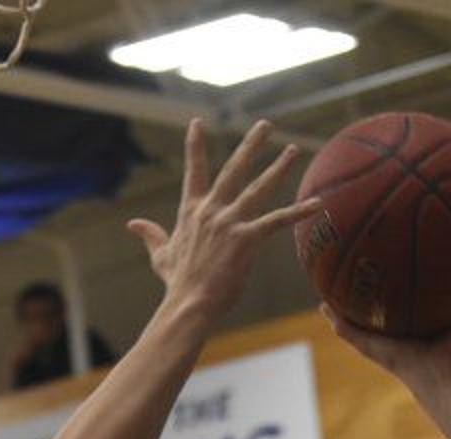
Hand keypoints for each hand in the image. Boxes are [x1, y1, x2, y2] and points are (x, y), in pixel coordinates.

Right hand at [128, 119, 320, 321]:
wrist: (188, 304)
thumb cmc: (176, 284)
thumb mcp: (160, 255)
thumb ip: (151, 235)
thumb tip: (132, 224)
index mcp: (192, 212)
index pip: (193, 172)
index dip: (194, 146)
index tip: (197, 123)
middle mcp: (212, 211)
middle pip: (233, 169)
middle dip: (250, 145)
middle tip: (265, 125)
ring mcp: (230, 223)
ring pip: (258, 188)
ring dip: (278, 168)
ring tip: (293, 150)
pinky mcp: (246, 239)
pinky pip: (277, 221)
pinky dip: (298, 212)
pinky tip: (317, 203)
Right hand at [319, 302, 450, 386]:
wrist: (440, 376)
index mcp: (407, 340)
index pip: (393, 324)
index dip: (385, 312)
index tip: (378, 299)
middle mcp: (389, 344)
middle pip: (368, 327)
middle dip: (358, 313)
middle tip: (345, 298)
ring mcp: (377, 347)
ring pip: (352, 330)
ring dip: (338, 317)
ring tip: (325, 302)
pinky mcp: (370, 348)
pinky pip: (350, 333)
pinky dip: (337, 320)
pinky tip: (324, 306)